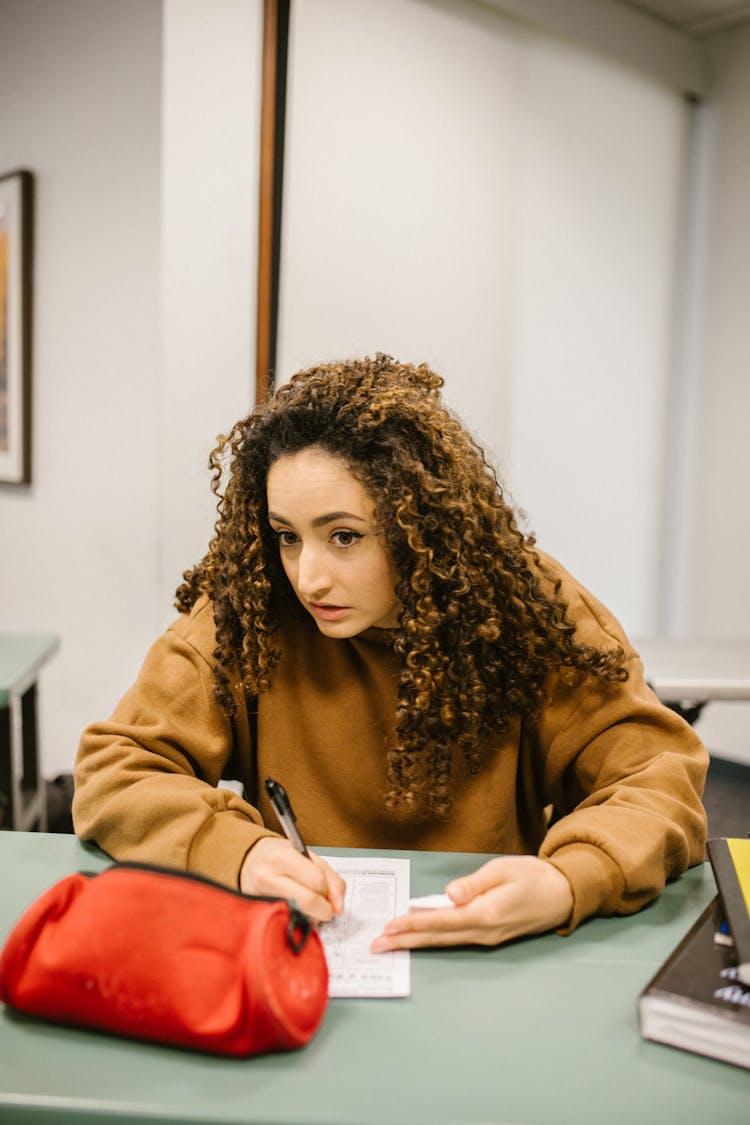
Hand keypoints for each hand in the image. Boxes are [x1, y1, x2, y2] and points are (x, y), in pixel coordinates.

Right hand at [240, 837, 345, 922]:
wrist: (248, 861)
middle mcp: (267, 876)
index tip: (330, 895)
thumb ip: (330, 877)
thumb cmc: (280, 856)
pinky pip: (286, 922)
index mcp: (282, 856)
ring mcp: (259, 897)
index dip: (329, 892)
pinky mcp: (257, 912)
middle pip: (308, 901)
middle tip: (325, 908)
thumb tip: (339, 906)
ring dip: (311, 917)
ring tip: (309, 907)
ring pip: (298, 916)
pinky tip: (296, 913)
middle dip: (324, 909)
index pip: (316, 880)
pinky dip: (298, 920)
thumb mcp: (306, 855)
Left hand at [370, 856, 572, 951]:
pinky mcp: (489, 936)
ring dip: (416, 942)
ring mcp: (487, 937)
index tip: (389, 927)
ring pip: (444, 941)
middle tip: (377, 945)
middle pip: (437, 937)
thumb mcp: (504, 870)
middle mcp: (484, 932)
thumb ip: (475, 883)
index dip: (413, 923)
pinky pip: (455, 939)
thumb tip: (448, 894)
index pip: (441, 921)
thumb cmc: (534, 876)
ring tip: (390, 943)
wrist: (563, 894)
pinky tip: (419, 937)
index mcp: (486, 914)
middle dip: (405, 940)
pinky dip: (433, 938)